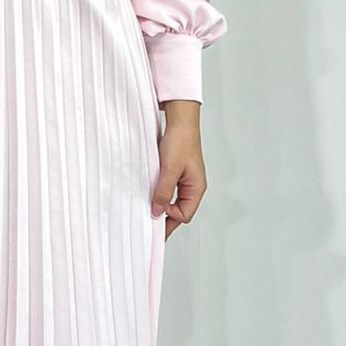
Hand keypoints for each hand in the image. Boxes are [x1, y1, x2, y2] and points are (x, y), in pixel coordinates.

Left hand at [151, 99, 204, 238]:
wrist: (180, 122)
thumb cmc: (181, 141)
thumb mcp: (170, 169)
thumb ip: (164, 192)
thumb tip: (157, 212)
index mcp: (196, 188)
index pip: (184, 214)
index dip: (169, 215)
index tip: (154, 209)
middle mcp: (192, 187)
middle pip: (180, 211)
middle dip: (166, 217)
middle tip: (149, 223)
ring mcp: (185, 181)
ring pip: (174, 202)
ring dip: (162, 205)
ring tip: (149, 206)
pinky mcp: (177, 174)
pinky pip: (169, 191)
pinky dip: (161, 195)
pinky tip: (151, 193)